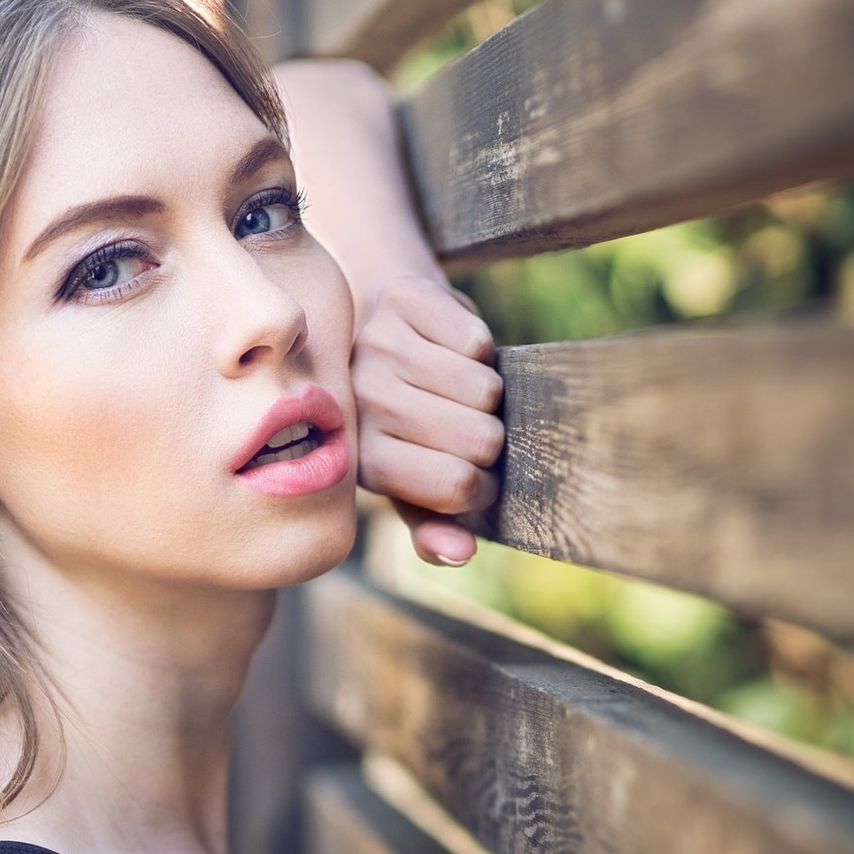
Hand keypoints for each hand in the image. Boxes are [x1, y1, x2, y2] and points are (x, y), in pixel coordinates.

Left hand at [352, 275, 502, 564]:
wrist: (373, 328)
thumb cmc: (402, 422)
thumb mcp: (410, 482)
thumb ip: (432, 525)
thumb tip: (462, 554)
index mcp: (363, 458)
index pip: (457, 487)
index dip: (484, 487)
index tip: (474, 477)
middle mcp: (363, 400)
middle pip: (481, 440)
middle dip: (490, 438)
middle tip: (465, 427)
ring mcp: (378, 345)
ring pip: (486, 390)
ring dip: (487, 392)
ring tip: (456, 390)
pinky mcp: (402, 299)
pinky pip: (478, 341)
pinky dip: (480, 348)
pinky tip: (450, 351)